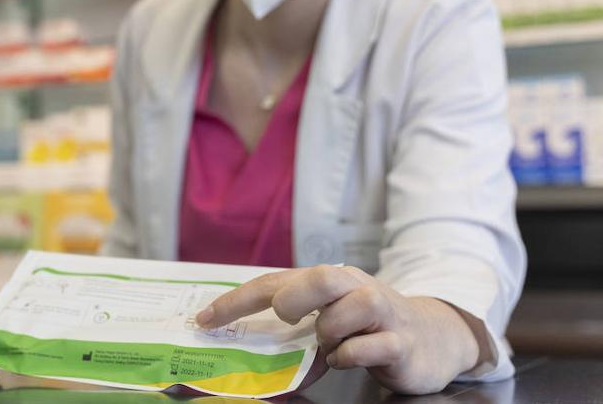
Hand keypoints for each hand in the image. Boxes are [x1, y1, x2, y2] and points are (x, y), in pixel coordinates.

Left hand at [196, 265, 480, 394]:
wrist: (432, 338)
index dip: (236, 302)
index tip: (204, 320)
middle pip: (322, 277)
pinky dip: (350, 357)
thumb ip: (297, 327)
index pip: (272, 283)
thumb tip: (249, 346)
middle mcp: (355, 287)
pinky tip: (350, 359)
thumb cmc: (369, 327)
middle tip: (289, 318)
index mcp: (327, 281)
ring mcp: (382, 312)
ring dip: (331, 333)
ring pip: (351, 309)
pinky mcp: (401, 342)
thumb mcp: (329, 320)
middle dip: (295, 299)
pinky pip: (368, 346)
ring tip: (332, 345)